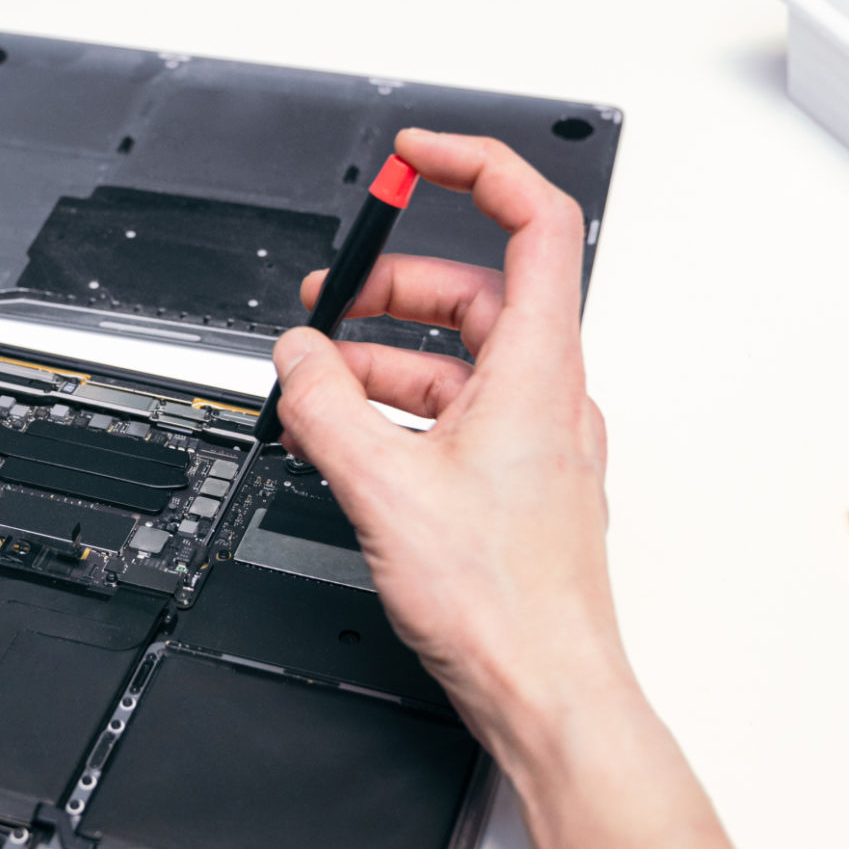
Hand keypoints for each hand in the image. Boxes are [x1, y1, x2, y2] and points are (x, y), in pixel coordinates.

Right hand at [270, 129, 622, 771]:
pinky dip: (399, 409)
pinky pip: (455, 413)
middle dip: (389, 288)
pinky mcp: (518, 479)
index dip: (475, 167)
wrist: (547, 691)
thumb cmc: (505, 603)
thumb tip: (299, 355)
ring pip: (457, 358)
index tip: (415, 156)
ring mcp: (538, 437)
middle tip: (323, 301)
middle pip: (473, 291)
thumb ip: (328, 405)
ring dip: (382, 359)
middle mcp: (549, 391)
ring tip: (314, 385)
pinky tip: (345, 437)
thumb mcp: (384, 486)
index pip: (534, 219)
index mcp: (537, 367)